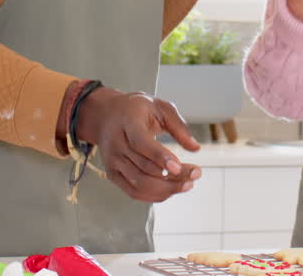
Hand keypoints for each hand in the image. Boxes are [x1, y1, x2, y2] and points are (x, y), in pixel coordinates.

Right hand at [73, 87, 202, 202]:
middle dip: (173, 176)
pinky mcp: (113, 175)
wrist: (107, 115)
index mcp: (127, 122)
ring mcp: (112, 162)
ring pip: (140, 184)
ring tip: (188, 184)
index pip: (140, 143)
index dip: (160, 157)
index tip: (179, 167)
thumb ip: (179, 126)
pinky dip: (155, 196)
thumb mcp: (160, 107)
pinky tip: (171, 190)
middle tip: (196, 174)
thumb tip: (195, 148)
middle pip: (144, 167)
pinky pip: (134, 192)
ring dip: (167, 189)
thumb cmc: (136, 110)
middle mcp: (116, 144)